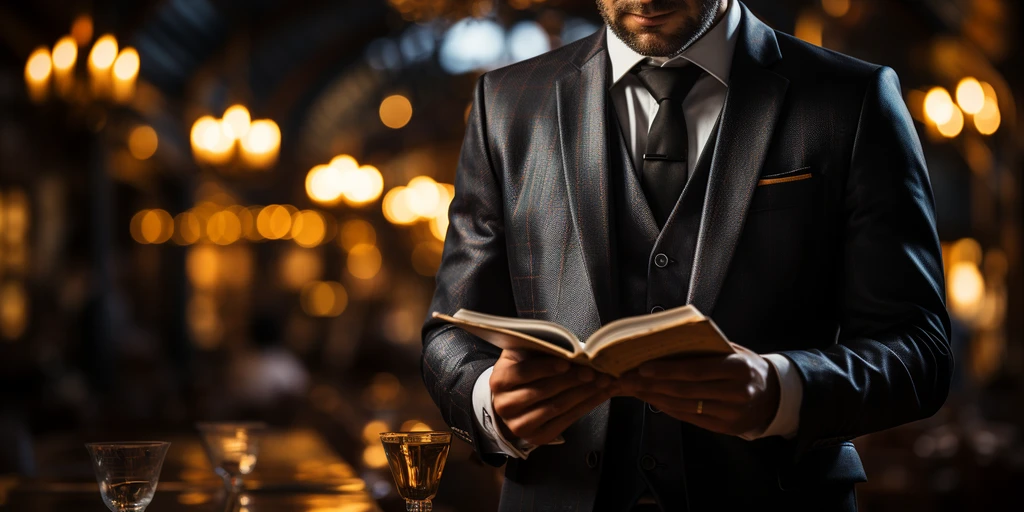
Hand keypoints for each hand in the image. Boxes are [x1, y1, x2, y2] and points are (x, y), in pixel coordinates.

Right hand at [490, 349, 612, 445]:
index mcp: (500, 380)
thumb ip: (538, 349)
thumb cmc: (522, 371)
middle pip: (543, 391)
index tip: (568, 361)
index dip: (546, 367)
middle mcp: (505, 405)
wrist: (511, 402)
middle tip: (594, 371)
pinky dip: (586, 406)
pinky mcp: (537, 437)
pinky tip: (600, 395)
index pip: (523, 372)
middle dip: (572, 379)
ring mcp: (520, 424)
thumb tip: (569, 346)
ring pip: (557, 407)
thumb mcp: (522, 355)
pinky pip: (566, 421)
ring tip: (604, 381)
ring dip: (584, 393)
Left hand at [617, 342, 779, 435]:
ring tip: (634, 389)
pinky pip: (690, 418)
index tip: (643, 367)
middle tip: (627, 379)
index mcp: (739, 368)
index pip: (697, 369)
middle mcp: (737, 393)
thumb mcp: (734, 351)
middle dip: (652, 385)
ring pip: (685, 406)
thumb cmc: (745, 367)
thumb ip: (707, 348)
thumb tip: (666, 343)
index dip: (668, 369)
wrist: (773, 396)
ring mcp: (732, 413)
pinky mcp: (726, 428)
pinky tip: (652, 400)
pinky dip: (668, 408)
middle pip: (686, 390)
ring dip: (654, 397)